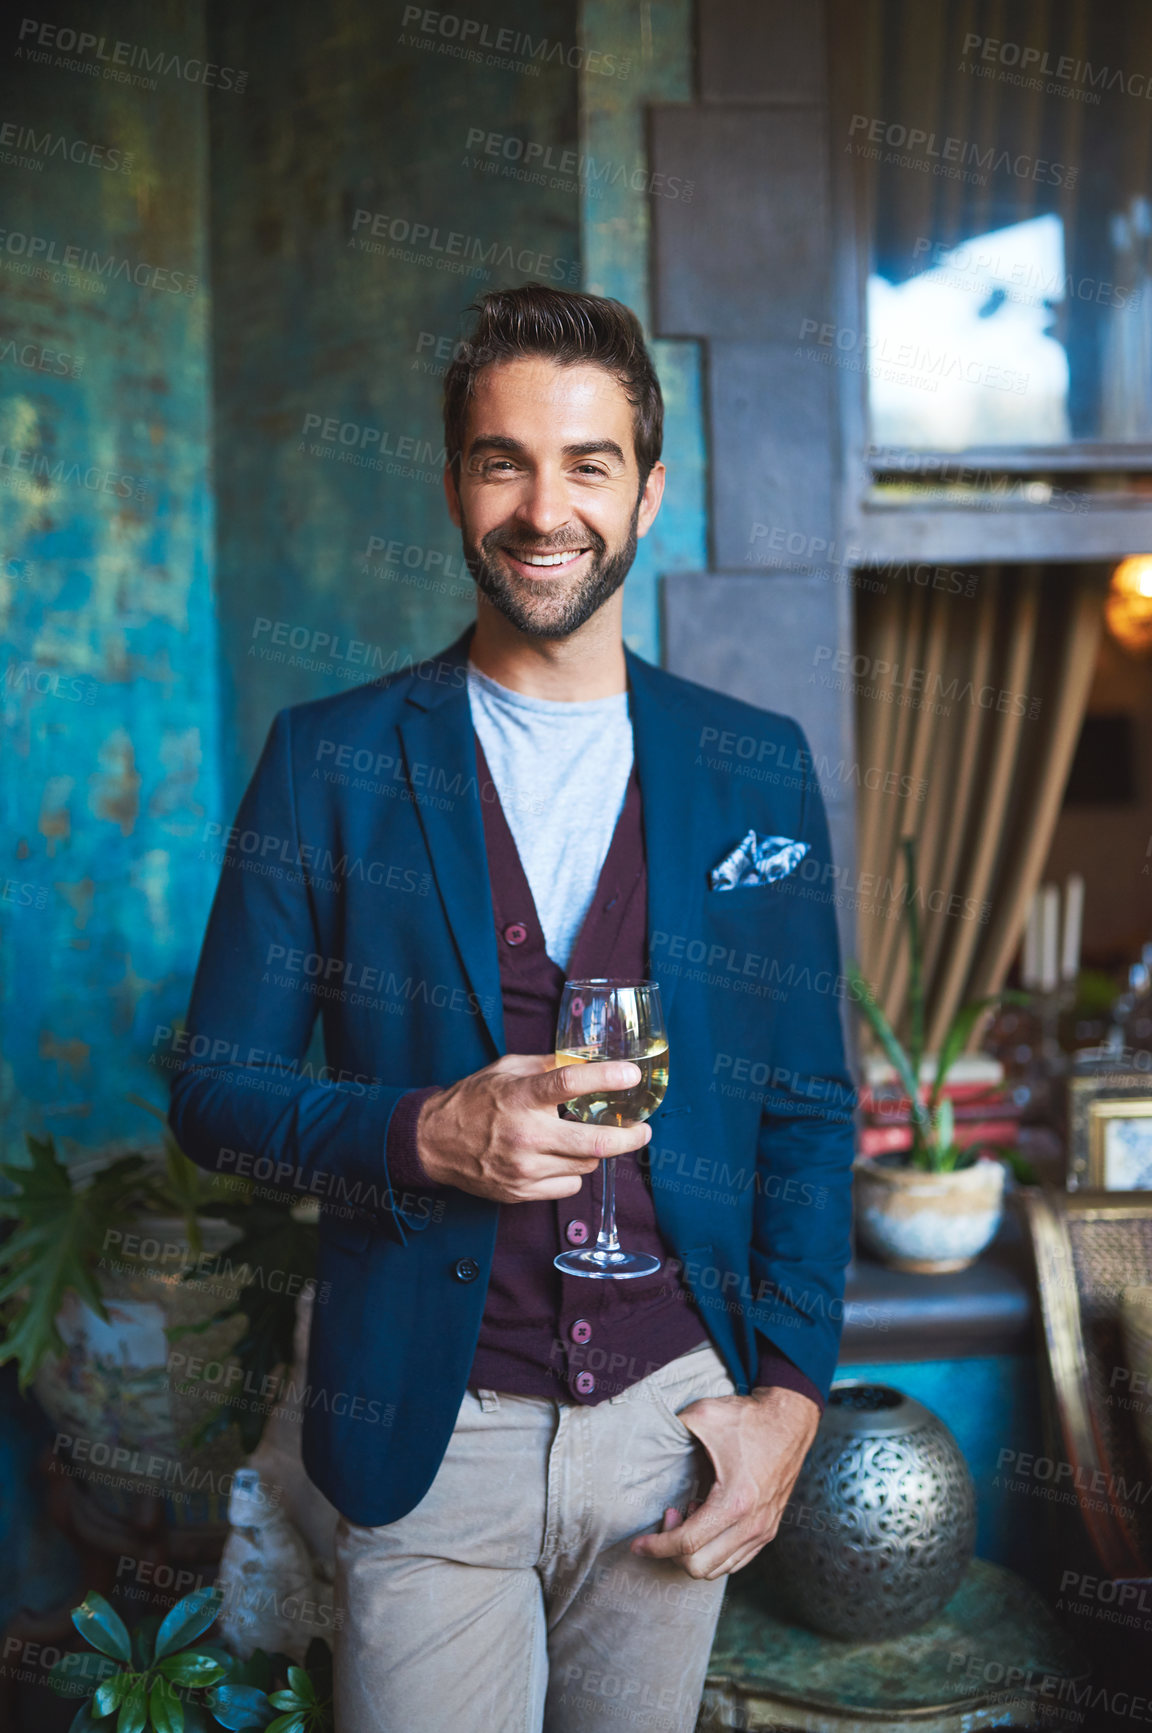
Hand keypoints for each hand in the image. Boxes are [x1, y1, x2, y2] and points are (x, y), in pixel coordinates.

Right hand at [415, 1052, 651, 1203]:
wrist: (433, 1143)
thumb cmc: (473, 1101)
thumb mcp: (506, 1069)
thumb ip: (547, 1065)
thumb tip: (588, 1058)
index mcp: (520, 1097)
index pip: (570, 1083)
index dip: (607, 1077)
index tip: (633, 1074)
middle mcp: (525, 1135)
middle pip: (595, 1142)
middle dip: (630, 1136)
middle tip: (643, 1129)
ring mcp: (524, 1168)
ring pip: (586, 1165)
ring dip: (596, 1152)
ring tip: (591, 1138)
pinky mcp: (521, 1192)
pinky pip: (568, 1186)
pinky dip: (574, 1172)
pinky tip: (563, 1158)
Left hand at [630, 1386, 818, 1578]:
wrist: (790, 1420)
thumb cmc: (748, 1419)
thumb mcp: (705, 1414)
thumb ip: (672, 1426)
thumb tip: (647, 1435)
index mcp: (734, 1501)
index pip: (687, 1544)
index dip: (656, 1547)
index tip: (637, 1544)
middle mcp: (752, 1524)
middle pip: (699, 1566)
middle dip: (673, 1550)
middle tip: (670, 1515)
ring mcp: (763, 1531)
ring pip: (718, 1569)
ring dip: (695, 1551)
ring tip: (690, 1516)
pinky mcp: (769, 1530)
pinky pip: (735, 1561)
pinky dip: (713, 1552)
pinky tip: (708, 1521)